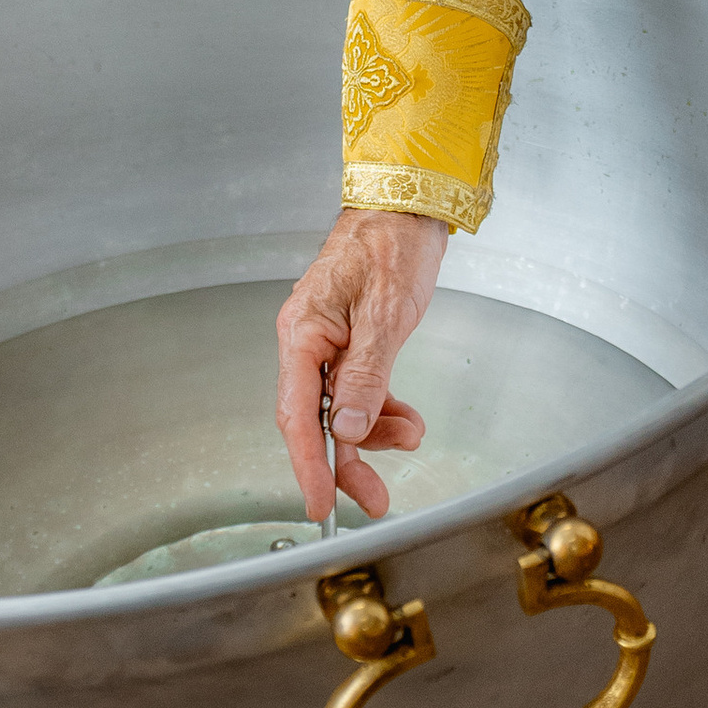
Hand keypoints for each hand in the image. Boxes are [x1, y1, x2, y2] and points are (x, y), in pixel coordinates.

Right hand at [275, 205, 450, 516]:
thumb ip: (365, 376)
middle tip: (373, 498)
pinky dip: (383, 410)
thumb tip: (346, 430)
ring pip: (342, 409)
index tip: (320, 502)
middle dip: (346, 461)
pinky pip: (359, 391)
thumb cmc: (391, 244)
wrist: (407, 205)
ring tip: (411, 435)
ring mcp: (329, 343)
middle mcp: (308, 342)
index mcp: (303, 333)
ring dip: (375, 432)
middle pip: (316, 419)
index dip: (307, 464)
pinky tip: (406, 419)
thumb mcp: (385, 314)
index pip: (296, 414)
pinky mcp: (353, 342)